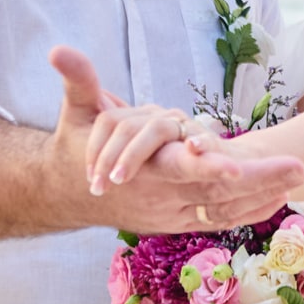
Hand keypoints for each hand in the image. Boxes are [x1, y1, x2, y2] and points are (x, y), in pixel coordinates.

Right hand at [53, 49, 303, 233]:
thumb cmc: (76, 147)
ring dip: (264, 193)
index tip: (238, 162)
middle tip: (300, 167)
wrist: (67, 194)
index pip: (181, 170)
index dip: (209, 166)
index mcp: (141, 172)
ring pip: (226, 207)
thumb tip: (59, 49)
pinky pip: (223, 218)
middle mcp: (161, 197)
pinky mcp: (180, 219)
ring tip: (299, 176)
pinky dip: (251, 208)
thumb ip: (78, 80)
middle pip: (217, 192)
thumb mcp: (76, 111)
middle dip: (260, 179)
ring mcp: (173, 213)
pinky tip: (280, 195)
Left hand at [84, 102, 201, 196]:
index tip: (89, 178)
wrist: (219, 165)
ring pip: (156, 128)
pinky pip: (202, 139)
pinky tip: (192, 148)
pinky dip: (199, 143)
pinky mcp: (209, 143)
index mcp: (139, 117)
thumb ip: (110, 152)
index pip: (109, 120)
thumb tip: (84, 154)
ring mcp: (183, 127)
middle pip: (127, 125)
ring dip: (133, 154)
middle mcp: (159, 117)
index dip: (94, 148)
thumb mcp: (134, 163)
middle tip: (97, 187)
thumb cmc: (165, 163)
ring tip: (118, 178)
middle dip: (108, 156)